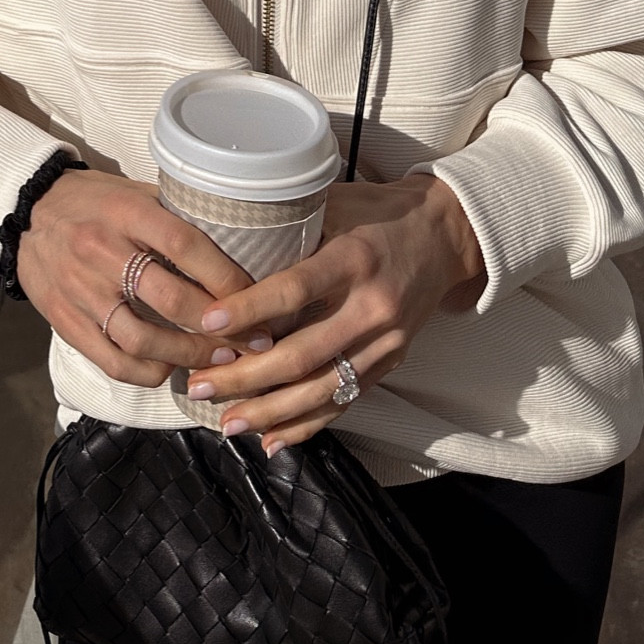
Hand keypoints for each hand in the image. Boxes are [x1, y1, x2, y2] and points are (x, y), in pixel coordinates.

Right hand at [17, 168, 257, 386]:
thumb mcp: (133, 192)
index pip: (186, 247)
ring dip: (189, 355)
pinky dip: (149, 371)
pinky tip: (171, 367)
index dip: (227, 278)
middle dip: (220, 327)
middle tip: (254, 341)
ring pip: (143, 339)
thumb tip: (234, 243)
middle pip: (171, 299)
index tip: (257, 299)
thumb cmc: (92, 201)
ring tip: (221, 360)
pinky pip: (113, 361)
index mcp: (126, 213)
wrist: (25, 213)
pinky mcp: (65, 321)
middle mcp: (102, 252)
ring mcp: (81, 291)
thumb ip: (174, 216)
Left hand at [183, 173, 485, 450]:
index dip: (250, 310)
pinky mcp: (391, 363)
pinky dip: (307, 424)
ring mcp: (386, 342)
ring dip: (271, 412)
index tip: (208, 324)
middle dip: (246, 377)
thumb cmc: (377, 212)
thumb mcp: (336, 203)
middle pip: (303, 354)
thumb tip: (228, 244)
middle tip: (199, 385)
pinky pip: (345, 401)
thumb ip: (290, 227)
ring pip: (322, 389)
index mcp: (354, 259)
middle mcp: (372, 307)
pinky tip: (272, 440)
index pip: (295, 290)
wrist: (444, 235)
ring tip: (227, 422)